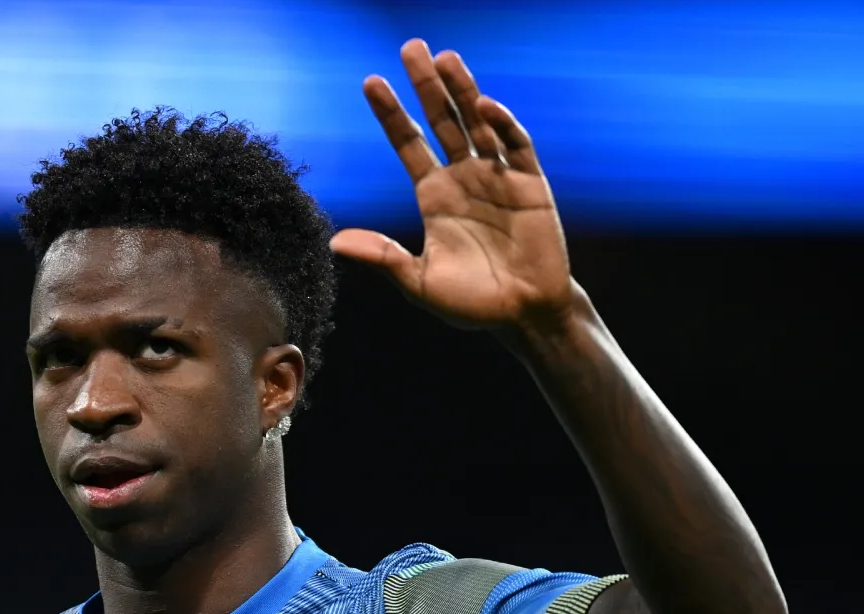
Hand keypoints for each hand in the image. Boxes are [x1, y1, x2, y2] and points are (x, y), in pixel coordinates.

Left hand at [331, 40, 575, 333]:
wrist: (524, 316)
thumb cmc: (471, 303)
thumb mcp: (419, 282)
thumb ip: (383, 257)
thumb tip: (334, 241)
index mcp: (435, 195)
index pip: (408, 143)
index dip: (391, 114)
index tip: (372, 82)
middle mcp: (464, 177)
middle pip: (441, 120)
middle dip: (426, 86)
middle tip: (411, 47)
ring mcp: (497, 176)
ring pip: (477, 123)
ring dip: (463, 91)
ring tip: (445, 58)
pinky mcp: (530, 184)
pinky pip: (515, 146)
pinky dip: (502, 124)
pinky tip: (484, 106)